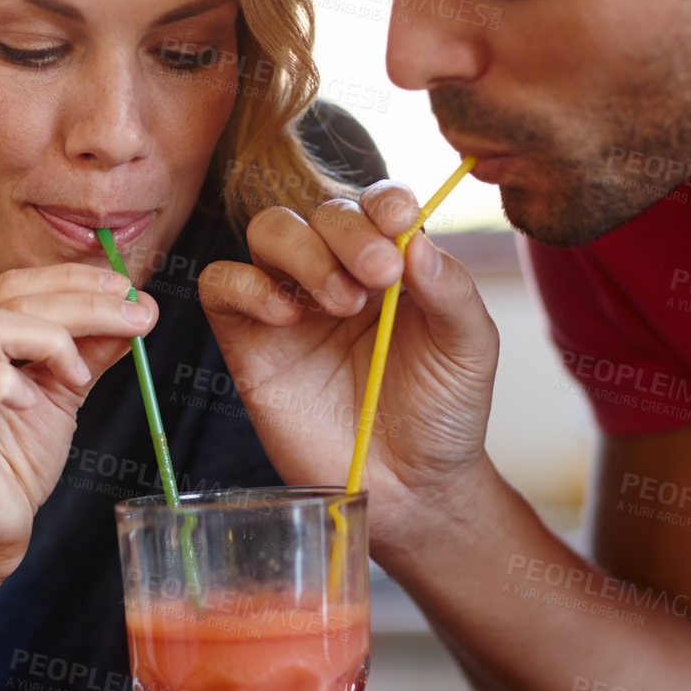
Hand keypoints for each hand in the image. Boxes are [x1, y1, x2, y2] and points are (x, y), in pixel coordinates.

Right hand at [0, 264, 157, 588]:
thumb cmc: (11, 463)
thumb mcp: (61, 394)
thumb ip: (90, 352)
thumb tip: (135, 311)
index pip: (16, 284)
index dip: (75, 279)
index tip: (128, 290)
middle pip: (11, 296)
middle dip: (84, 301)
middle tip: (136, 317)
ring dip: (52, 338)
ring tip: (78, 375)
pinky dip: (14, 384)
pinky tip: (34, 403)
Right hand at [198, 182, 498, 547]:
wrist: (410, 488)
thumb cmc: (443, 413)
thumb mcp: (468, 348)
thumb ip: (450, 290)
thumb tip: (417, 240)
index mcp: (392, 263)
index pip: (375, 204)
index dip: (383, 202)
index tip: (402, 220)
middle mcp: (337, 272)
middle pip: (320, 211)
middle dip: (348, 233)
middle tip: (379, 277)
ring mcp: (290, 304)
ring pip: (269, 232)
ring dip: (303, 253)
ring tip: (341, 303)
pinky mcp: (249, 341)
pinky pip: (222, 286)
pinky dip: (246, 286)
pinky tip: (286, 317)